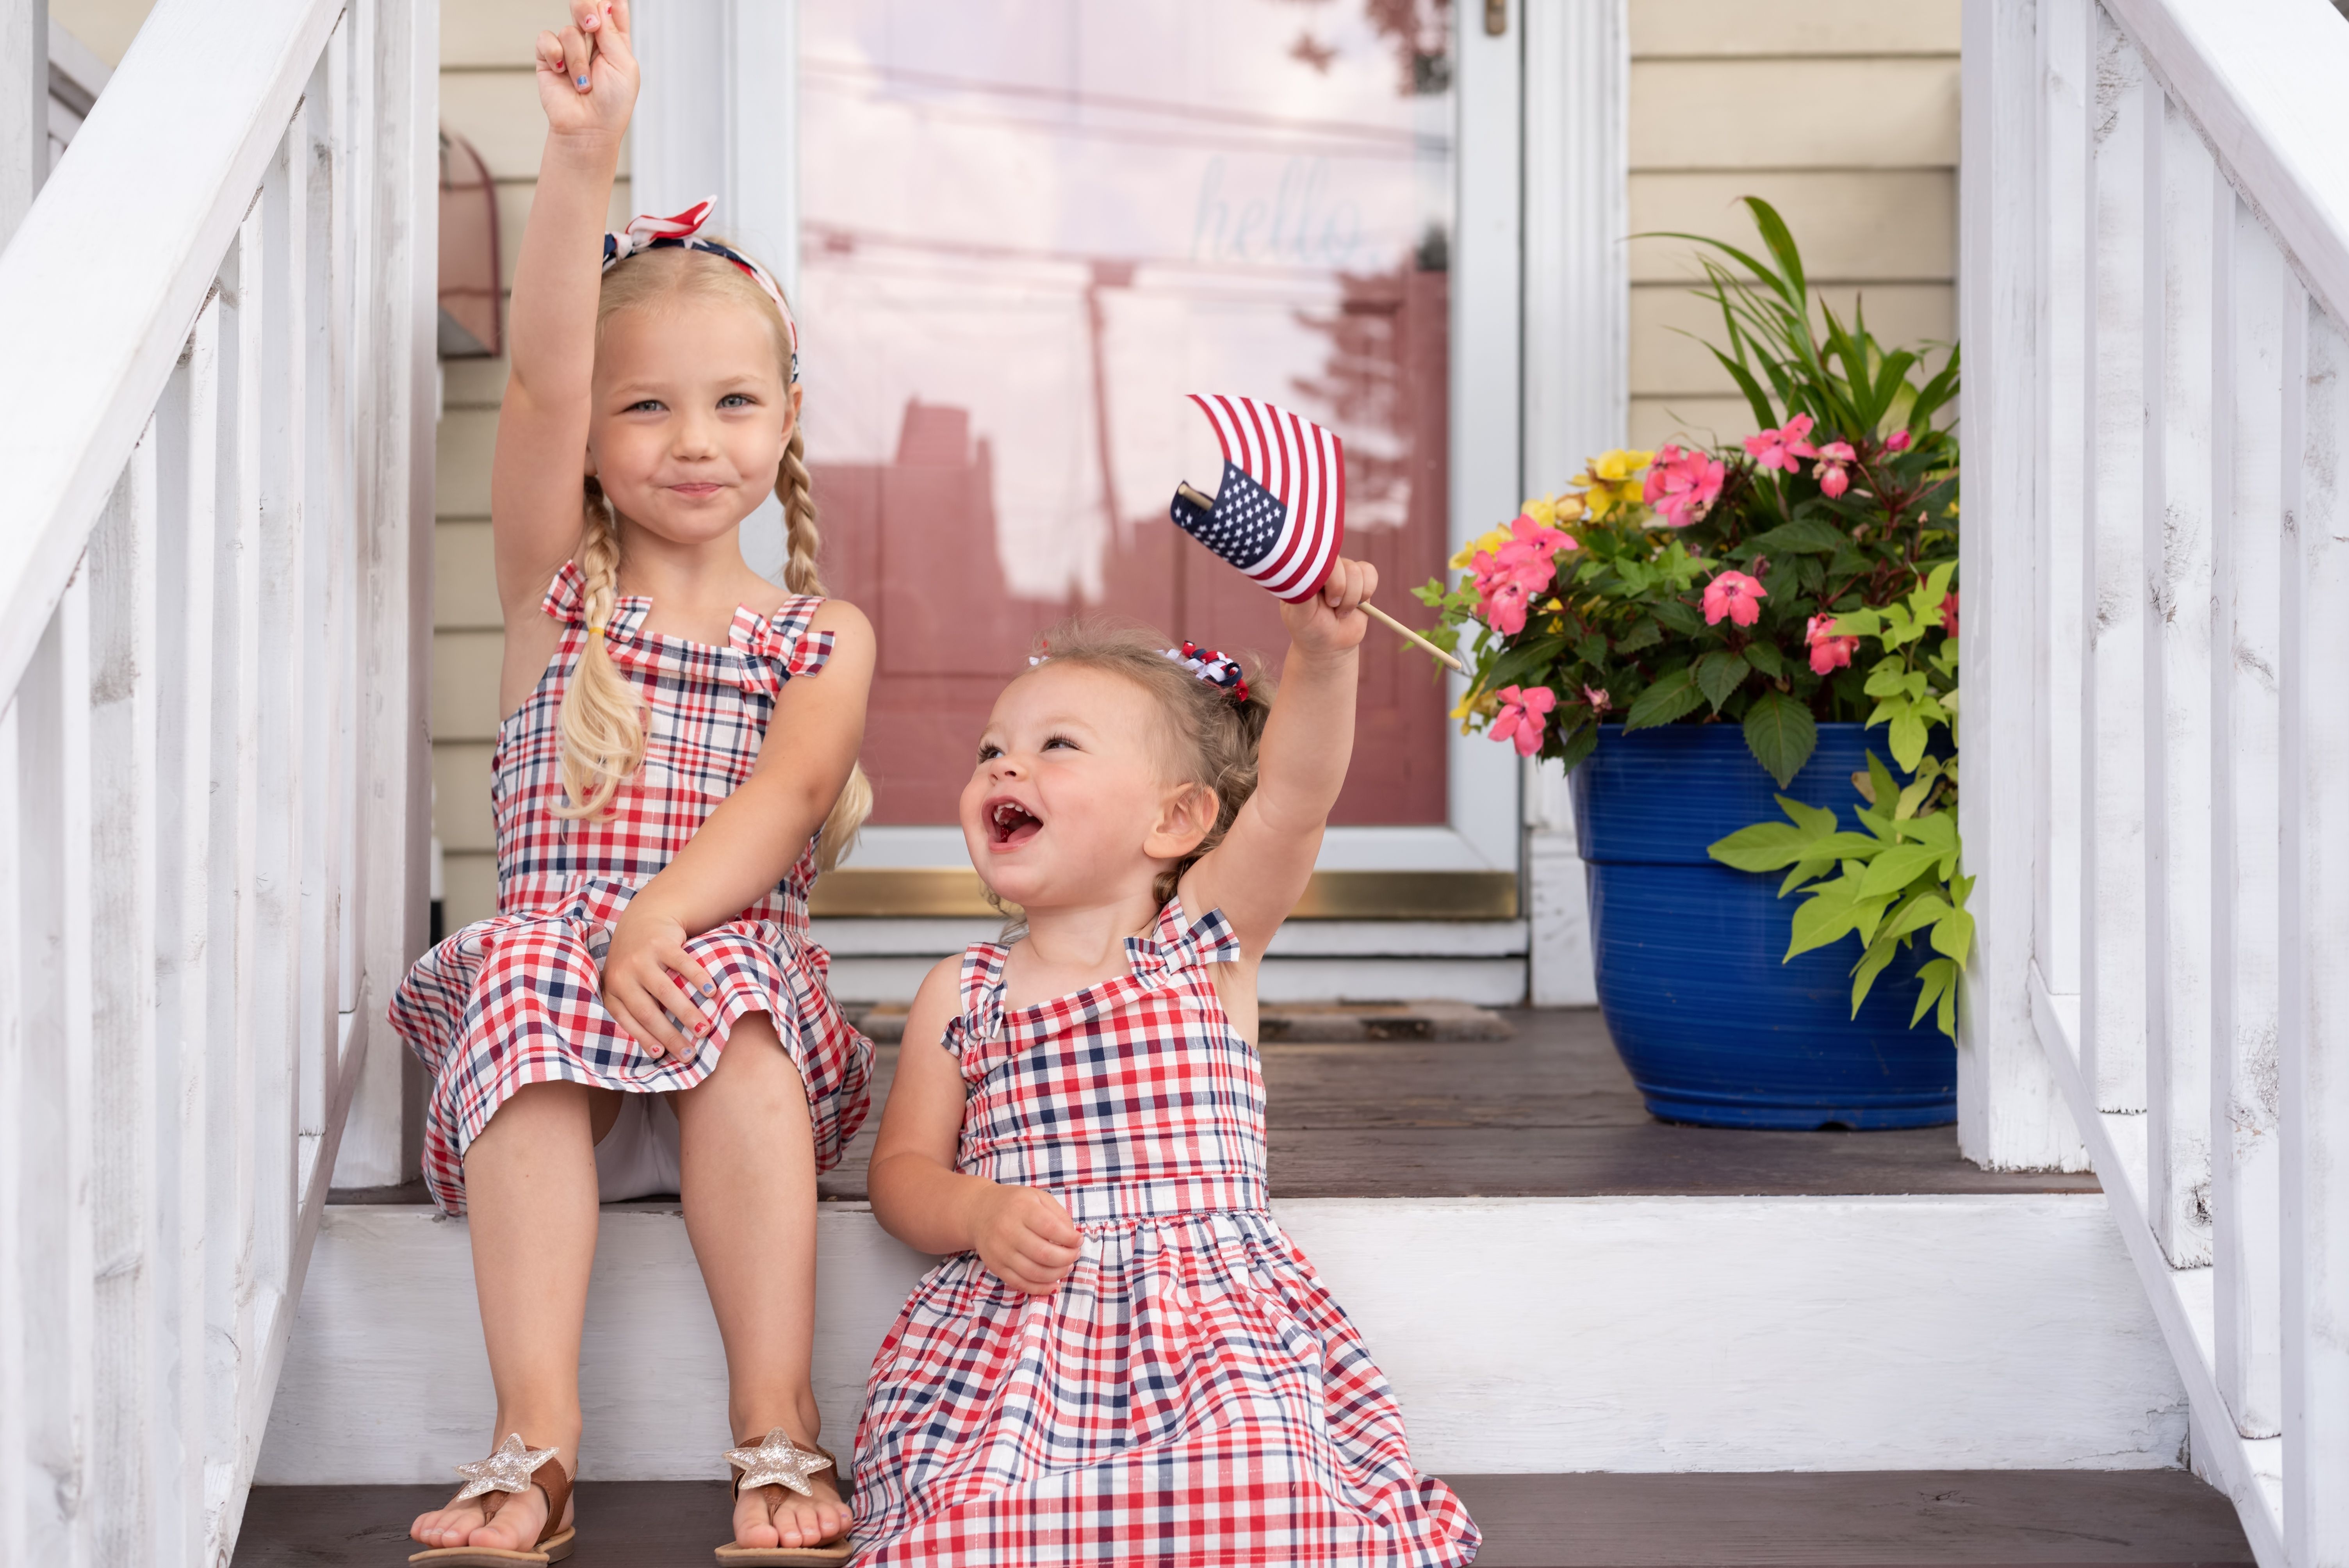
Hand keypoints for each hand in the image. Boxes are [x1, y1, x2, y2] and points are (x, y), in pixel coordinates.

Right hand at [535, 1, 636, 140]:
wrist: (588, 129)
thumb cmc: (612, 104)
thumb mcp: (624, 66)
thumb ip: (613, 34)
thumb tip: (604, 5)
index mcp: (615, 41)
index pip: (612, 9)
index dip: (609, 2)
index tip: (609, 1)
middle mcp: (593, 42)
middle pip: (587, 7)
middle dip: (587, 12)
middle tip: (591, 27)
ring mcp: (569, 48)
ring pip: (570, 31)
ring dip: (578, 59)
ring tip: (584, 83)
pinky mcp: (549, 57)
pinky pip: (546, 39)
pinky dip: (556, 56)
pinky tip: (562, 73)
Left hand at [601, 900, 714, 1060]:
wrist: (643, 919)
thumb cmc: (637, 962)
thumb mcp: (626, 983)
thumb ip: (634, 1006)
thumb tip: (657, 1048)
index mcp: (613, 989)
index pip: (628, 1020)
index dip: (644, 1039)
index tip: (662, 1055)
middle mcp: (622, 975)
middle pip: (647, 1012)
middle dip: (670, 1035)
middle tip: (690, 1052)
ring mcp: (641, 958)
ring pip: (665, 991)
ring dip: (686, 1012)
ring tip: (704, 1029)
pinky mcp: (660, 943)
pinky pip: (682, 964)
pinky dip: (698, 978)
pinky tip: (711, 992)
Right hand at [968, 1184, 1081, 1294]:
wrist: (978, 1212)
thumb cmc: (1015, 1204)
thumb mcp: (1038, 1198)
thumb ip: (1058, 1215)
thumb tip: (1073, 1238)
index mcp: (1021, 1209)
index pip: (1050, 1228)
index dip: (1070, 1238)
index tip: (1078, 1240)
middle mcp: (1008, 1230)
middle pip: (1043, 1254)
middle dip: (1066, 1258)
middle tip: (1074, 1255)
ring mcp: (1000, 1251)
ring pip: (1033, 1272)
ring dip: (1056, 1274)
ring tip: (1066, 1267)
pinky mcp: (995, 1267)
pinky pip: (1020, 1284)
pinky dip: (1040, 1288)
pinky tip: (1053, 1284)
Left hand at [1278, 555, 1377, 657]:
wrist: (1329, 644)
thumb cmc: (1309, 628)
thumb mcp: (1299, 613)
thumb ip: (1303, 591)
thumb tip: (1312, 571)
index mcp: (1306, 570)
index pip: (1320, 559)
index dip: (1329, 579)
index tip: (1326, 600)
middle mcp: (1324, 567)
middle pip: (1340, 564)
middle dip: (1339, 591)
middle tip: (1331, 606)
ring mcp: (1342, 571)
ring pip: (1356, 571)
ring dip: (1351, 598)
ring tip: (1341, 610)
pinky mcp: (1361, 578)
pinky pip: (1370, 573)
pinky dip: (1366, 591)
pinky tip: (1357, 604)